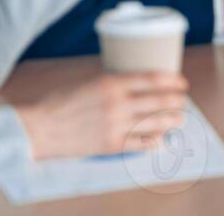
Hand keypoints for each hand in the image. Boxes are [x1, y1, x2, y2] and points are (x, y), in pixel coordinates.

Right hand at [17, 72, 188, 159]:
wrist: (39, 128)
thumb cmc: (61, 101)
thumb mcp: (89, 81)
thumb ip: (114, 83)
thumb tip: (138, 83)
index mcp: (111, 82)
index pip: (152, 78)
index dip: (172, 80)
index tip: (182, 82)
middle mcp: (117, 103)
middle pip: (159, 101)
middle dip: (177, 101)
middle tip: (184, 101)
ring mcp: (115, 125)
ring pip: (154, 123)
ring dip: (171, 121)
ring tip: (179, 119)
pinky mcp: (110, 145)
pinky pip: (140, 144)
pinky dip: (154, 141)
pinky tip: (161, 138)